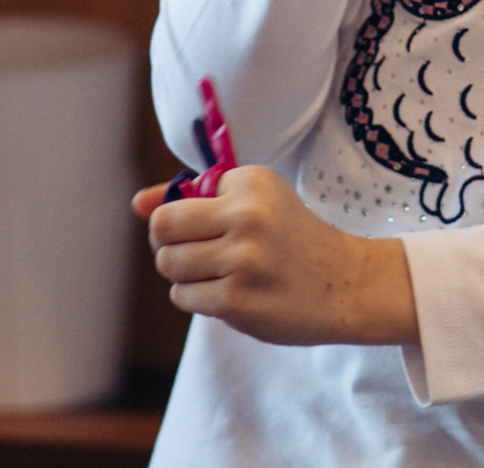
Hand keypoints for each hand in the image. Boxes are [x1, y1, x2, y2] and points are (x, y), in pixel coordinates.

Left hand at [133, 165, 419, 347]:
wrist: (346, 284)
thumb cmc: (293, 238)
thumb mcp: (254, 201)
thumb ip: (193, 197)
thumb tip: (137, 203)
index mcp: (250, 181)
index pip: (174, 200)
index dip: (180, 218)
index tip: (208, 227)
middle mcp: (246, 216)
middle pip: (162, 231)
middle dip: (169, 245)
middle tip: (197, 252)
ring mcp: (242, 260)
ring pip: (170, 266)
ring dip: (184, 274)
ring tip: (218, 273)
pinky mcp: (237, 301)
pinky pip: (184, 297)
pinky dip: (197, 297)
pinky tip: (229, 293)